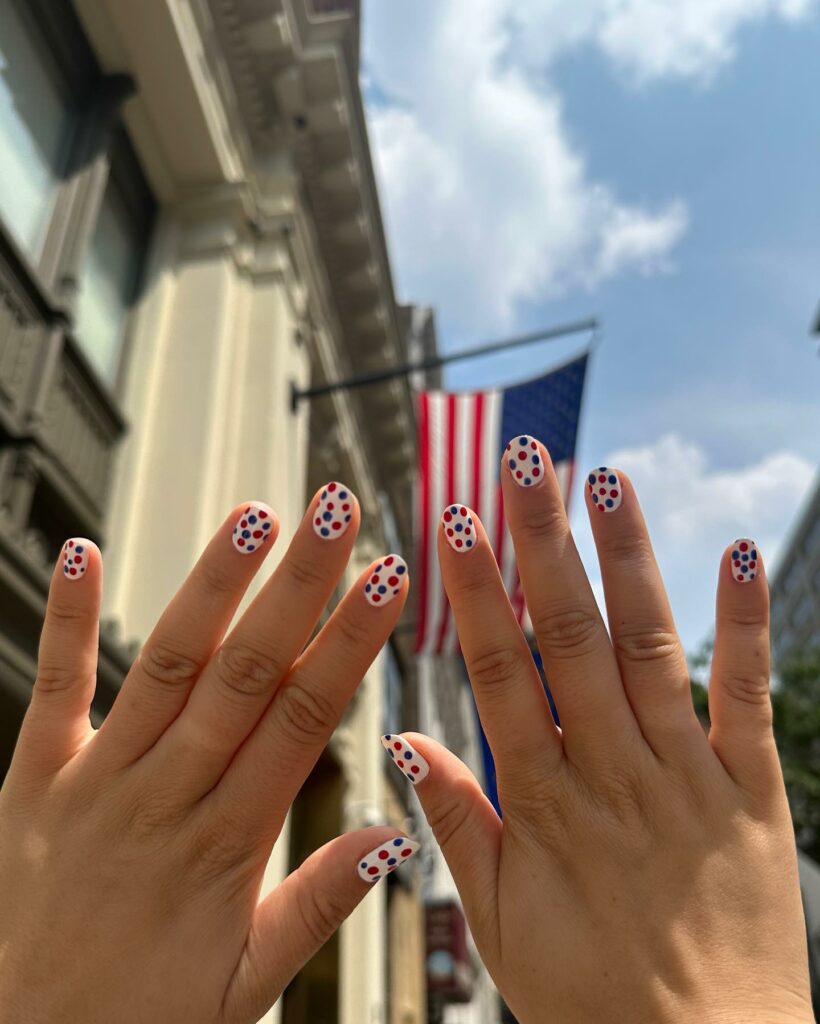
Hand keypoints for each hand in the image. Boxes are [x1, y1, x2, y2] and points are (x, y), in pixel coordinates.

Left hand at [0, 490, 414, 1023]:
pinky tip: (81, 552)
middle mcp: (166, 797)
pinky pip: (56, 687)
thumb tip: (393, 833)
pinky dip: (69, 617)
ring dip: (212, 587)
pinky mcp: (33, 776)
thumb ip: (319, 905)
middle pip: (246, 673)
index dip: (349, 644)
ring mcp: (97, 781)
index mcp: (228, 844)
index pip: (303, 719)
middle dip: (298, 587)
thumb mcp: (247, 988)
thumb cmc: (138, 1019)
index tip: (388, 582)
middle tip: (337, 514)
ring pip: (168, 666)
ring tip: (255, 517)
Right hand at [384, 441, 811, 1023]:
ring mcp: (687, 775)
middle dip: (541, 542)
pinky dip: (745, 623)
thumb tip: (404, 744)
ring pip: (650, 646)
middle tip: (524, 463)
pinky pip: (749, 694)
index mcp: (545, 803)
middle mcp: (614, 772)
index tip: (450, 523)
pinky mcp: (752, 789)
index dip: (472, 593)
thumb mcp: (500, 926)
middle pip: (569, 637)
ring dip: (628, 560)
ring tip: (608, 480)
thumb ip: (456, 826)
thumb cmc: (595, 998)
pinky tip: (739, 551)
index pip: (498, 673)